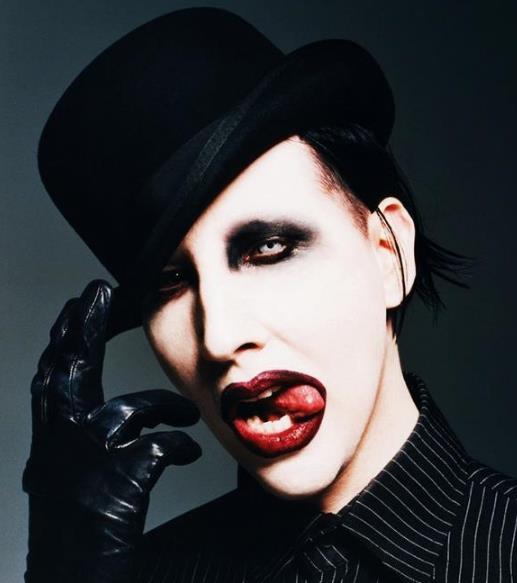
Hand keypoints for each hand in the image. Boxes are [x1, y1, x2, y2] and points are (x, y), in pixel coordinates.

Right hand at [22, 280, 201, 581]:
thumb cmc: (82, 534)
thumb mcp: (76, 481)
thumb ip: (95, 445)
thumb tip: (123, 423)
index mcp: (53, 445)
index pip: (54, 379)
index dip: (64, 339)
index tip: (75, 306)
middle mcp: (58, 449)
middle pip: (66, 375)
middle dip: (81, 330)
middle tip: (95, 294)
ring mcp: (84, 467)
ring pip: (122, 410)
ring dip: (163, 407)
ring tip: (191, 412)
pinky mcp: (113, 489)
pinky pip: (153, 448)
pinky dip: (176, 444)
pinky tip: (188, 451)